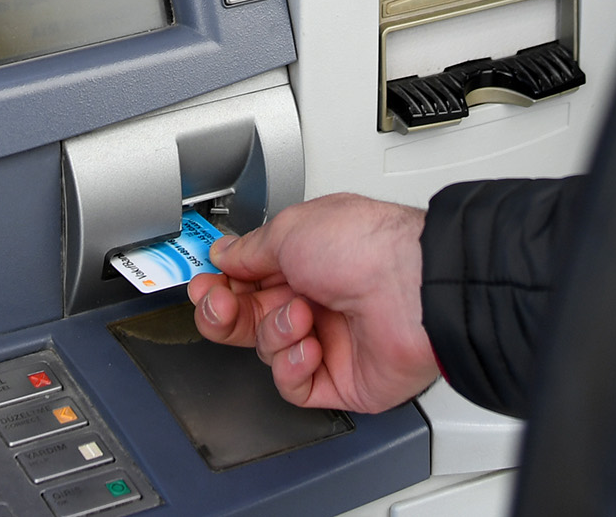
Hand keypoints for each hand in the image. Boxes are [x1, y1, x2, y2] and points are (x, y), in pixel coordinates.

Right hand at [185, 193, 437, 411]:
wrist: (412, 289)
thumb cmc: (366, 247)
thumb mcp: (291, 230)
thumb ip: (250, 249)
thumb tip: (225, 254)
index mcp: (304, 259)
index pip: (246, 280)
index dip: (219, 285)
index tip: (203, 285)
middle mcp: (315, 298)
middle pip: (248, 318)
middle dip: (225, 313)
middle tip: (219, 305)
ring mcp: (327, 339)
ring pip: (267, 350)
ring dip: (275, 332)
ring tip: (300, 316)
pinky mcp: (339, 379)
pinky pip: (293, 385)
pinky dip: (292, 367)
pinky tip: (309, 347)